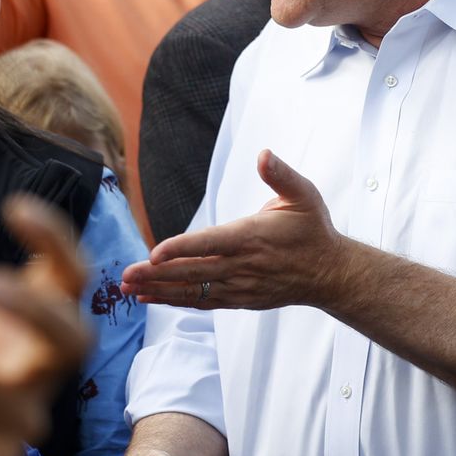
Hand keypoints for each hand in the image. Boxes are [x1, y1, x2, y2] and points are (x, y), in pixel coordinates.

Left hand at [120, 149, 353, 310]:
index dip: (180, 248)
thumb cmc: (313, 231)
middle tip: (125, 275)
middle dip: (156, 274)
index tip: (154, 254)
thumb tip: (264, 154)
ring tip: (129, 288)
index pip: (210, 243)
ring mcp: (240, 286)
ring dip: (159, 290)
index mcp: (252, 237)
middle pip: (192, 272)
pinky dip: (176, 300)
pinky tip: (152, 297)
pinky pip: (203, 301)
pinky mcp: (240, 299)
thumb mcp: (304, 196)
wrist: (329, 274)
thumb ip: (281, 175)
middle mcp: (242, 265)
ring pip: (193, 290)